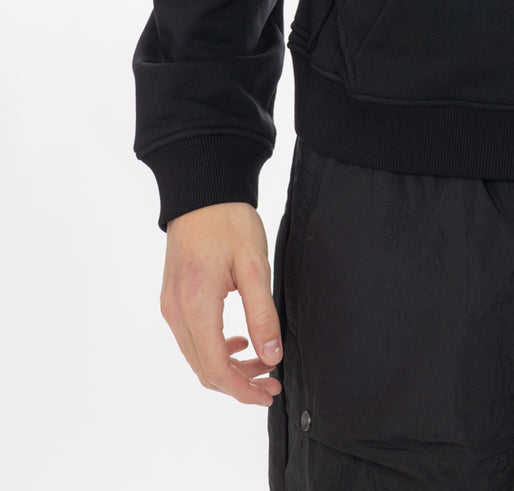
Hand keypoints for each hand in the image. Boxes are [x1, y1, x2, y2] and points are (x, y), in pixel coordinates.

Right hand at [160, 201, 283, 407]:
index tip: (269, 392)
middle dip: (238, 383)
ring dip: (228, 367)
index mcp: (196, 305)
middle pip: (204, 369)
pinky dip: (215, 349)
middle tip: (271, 382)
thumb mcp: (255, 266)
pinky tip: (239, 341)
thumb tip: (271, 356)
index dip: (242, 389)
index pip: (216, 368)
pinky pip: (191, 339)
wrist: (202, 191)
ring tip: (262, 362)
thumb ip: (262, 314)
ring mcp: (171, 306)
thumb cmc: (229, 222)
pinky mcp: (173, 299)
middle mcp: (176, 312)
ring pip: (197, 357)